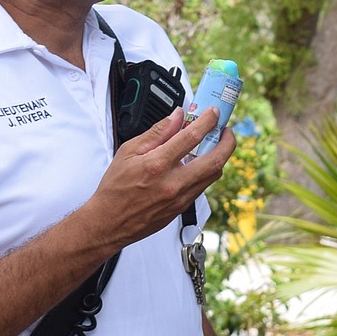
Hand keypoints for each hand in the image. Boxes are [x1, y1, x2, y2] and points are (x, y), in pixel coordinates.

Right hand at [82, 108, 233, 249]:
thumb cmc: (115, 187)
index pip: (191, 137)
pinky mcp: (182, 208)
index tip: (213, 113)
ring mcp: (180, 198)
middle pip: (215, 160)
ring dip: (220, 157)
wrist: (109, 222)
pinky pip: (203, 186)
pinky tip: (200, 163)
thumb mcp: (129, 151)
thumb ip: (157, 132)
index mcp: (157, 165)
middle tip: (226, 130)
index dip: (207, 121)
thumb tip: (177, 116)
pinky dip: (206, 171)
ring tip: (216, 144)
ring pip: (213, 175)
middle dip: (228, 142)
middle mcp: (173, 183)